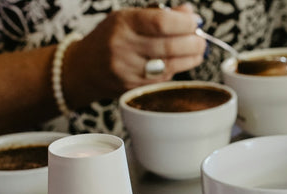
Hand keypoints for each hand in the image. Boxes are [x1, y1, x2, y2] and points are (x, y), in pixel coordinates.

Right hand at [63, 4, 205, 107]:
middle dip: (193, 42)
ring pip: (168, 65)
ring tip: (198, 50)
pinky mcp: (132, 87)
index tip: (196, 22)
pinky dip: (177, 69)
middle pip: (168, 45)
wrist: (85, 68)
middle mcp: (123, 46)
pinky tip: (182, 62)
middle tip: (202, 40)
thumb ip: (159, 15)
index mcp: (123, 23)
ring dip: (190, 58)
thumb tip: (189, 14)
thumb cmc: (111, 37)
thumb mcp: (129, 18)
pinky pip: (162, 78)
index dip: (185, 23)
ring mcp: (127, 69)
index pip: (161, 22)